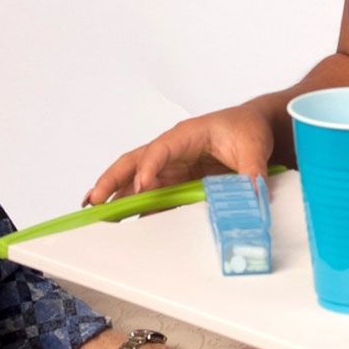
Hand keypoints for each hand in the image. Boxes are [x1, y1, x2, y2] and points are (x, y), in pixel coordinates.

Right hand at [85, 104, 276, 204]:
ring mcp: (172, 167)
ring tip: (97, 214)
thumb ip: (252, 173)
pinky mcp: (178, 181)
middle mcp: (172, 150)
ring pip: (136, 180)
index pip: (160, 149)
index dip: (148, 168)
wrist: (255, 127)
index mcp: (186, 135)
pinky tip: (126, 221)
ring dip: (116, 195)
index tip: (140, 187)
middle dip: (111, 180)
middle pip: (134, 162)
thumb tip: (252, 198)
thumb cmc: (247, 127)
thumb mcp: (253, 147)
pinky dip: (136, 206)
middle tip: (93, 200)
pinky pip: (153, 194)